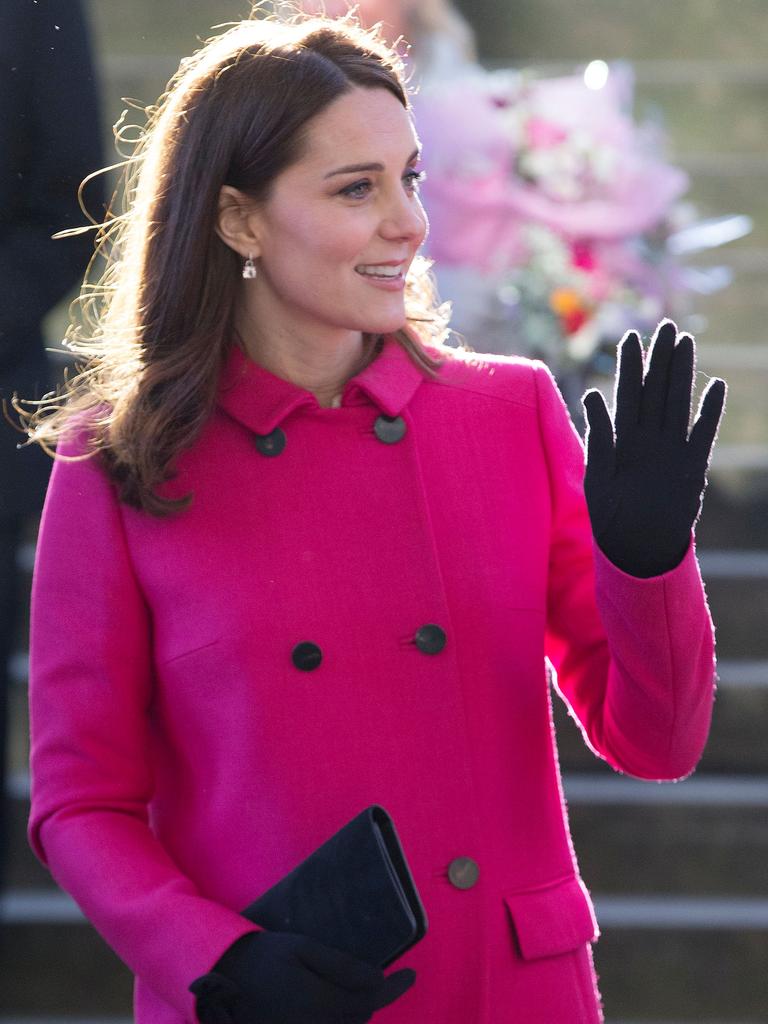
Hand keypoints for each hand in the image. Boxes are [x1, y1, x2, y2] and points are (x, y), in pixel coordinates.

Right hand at [190, 931, 415, 1023]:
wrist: (221, 978)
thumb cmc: (265, 956)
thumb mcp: (304, 950)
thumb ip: (342, 967)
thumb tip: (377, 979)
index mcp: (319, 1004)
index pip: (370, 1001)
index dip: (394, 989)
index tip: (411, 974)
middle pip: (359, 1019)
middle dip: (372, 999)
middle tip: (381, 977)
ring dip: (355, 1012)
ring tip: (357, 990)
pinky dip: (338, 1020)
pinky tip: (333, 1004)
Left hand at [582, 320, 725, 577]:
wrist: (635, 547)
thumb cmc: (610, 514)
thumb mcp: (597, 475)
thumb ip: (598, 437)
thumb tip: (592, 396)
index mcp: (621, 438)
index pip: (626, 393)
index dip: (630, 366)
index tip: (631, 336)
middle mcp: (647, 438)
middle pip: (655, 391)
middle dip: (660, 360)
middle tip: (666, 327)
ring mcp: (671, 449)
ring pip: (677, 403)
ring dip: (682, 375)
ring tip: (686, 343)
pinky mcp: (691, 466)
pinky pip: (702, 433)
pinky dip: (709, 411)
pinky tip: (716, 386)